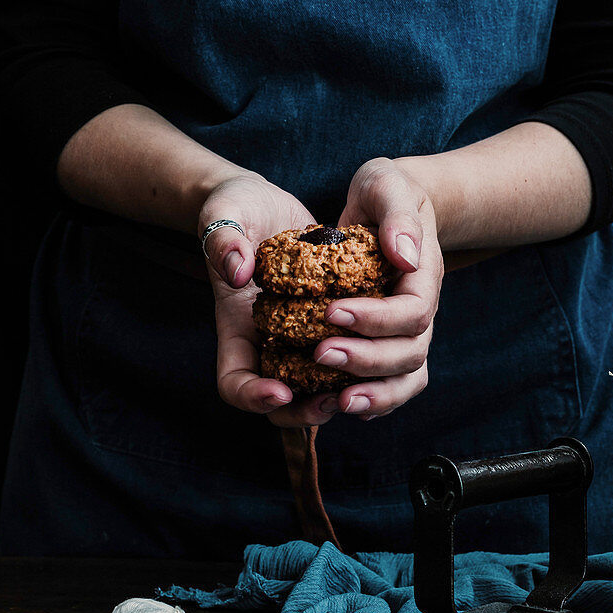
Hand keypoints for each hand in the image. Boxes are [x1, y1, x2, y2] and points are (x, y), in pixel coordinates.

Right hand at [199, 173, 345, 426]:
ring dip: (341, 396)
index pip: (234, 383)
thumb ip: (224, 240)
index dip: (253, 397)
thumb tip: (239, 272)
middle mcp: (267, 342)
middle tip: (336, 399)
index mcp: (236, 326)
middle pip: (280, 404)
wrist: (265, 202)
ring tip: (365, 389)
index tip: (280, 390)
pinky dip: (367, 370)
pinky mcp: (331, 324)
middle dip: (307, 410)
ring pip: (319, 390)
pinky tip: (389, 358)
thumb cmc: (236, 207)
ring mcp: (299, 337)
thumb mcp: (223, 213)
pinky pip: (348, 361)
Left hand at [314, 157, 443, 420]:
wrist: (390, 204)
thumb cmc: (386, 191)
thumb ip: (397, 215)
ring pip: (405, 376)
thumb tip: (405, 255)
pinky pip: (391, 382)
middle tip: (320, 354)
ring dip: (374, 393)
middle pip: (409, 353)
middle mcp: (420, 309)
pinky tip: (339, 404)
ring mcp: (407, 330)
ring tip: (337, 402)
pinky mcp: (387, 341)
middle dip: (366, 359)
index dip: (375, 319)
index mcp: (423, 274)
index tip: (331, 311)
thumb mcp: (388, 186)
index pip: (412, 312)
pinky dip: (373, 399)